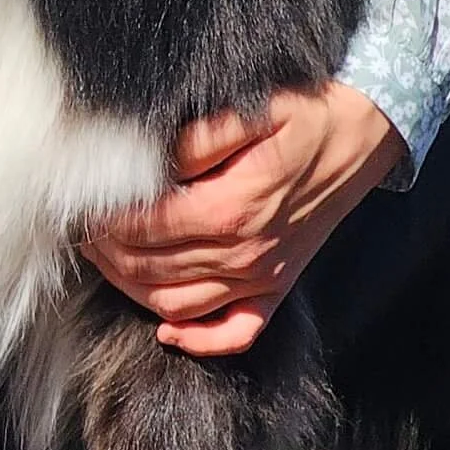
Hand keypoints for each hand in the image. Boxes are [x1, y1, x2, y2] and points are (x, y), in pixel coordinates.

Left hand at [79, 82, 404, 357]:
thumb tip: (146, 162)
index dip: (105, 219)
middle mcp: (246, 252)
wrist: (369, 130)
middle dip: (106, 252)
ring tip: (105, 259)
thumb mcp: (252, 109)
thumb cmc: (307, 112)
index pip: (145, 227)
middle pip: (151, 269)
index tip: (81, 202)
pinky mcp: (278, 287)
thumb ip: (194, 139)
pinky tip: (167, 330)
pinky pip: (235, 333)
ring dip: (132, 289)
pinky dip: (198, 339)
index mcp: (232, 207)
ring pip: (178, 305)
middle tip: (81, 229)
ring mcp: (264, 276)